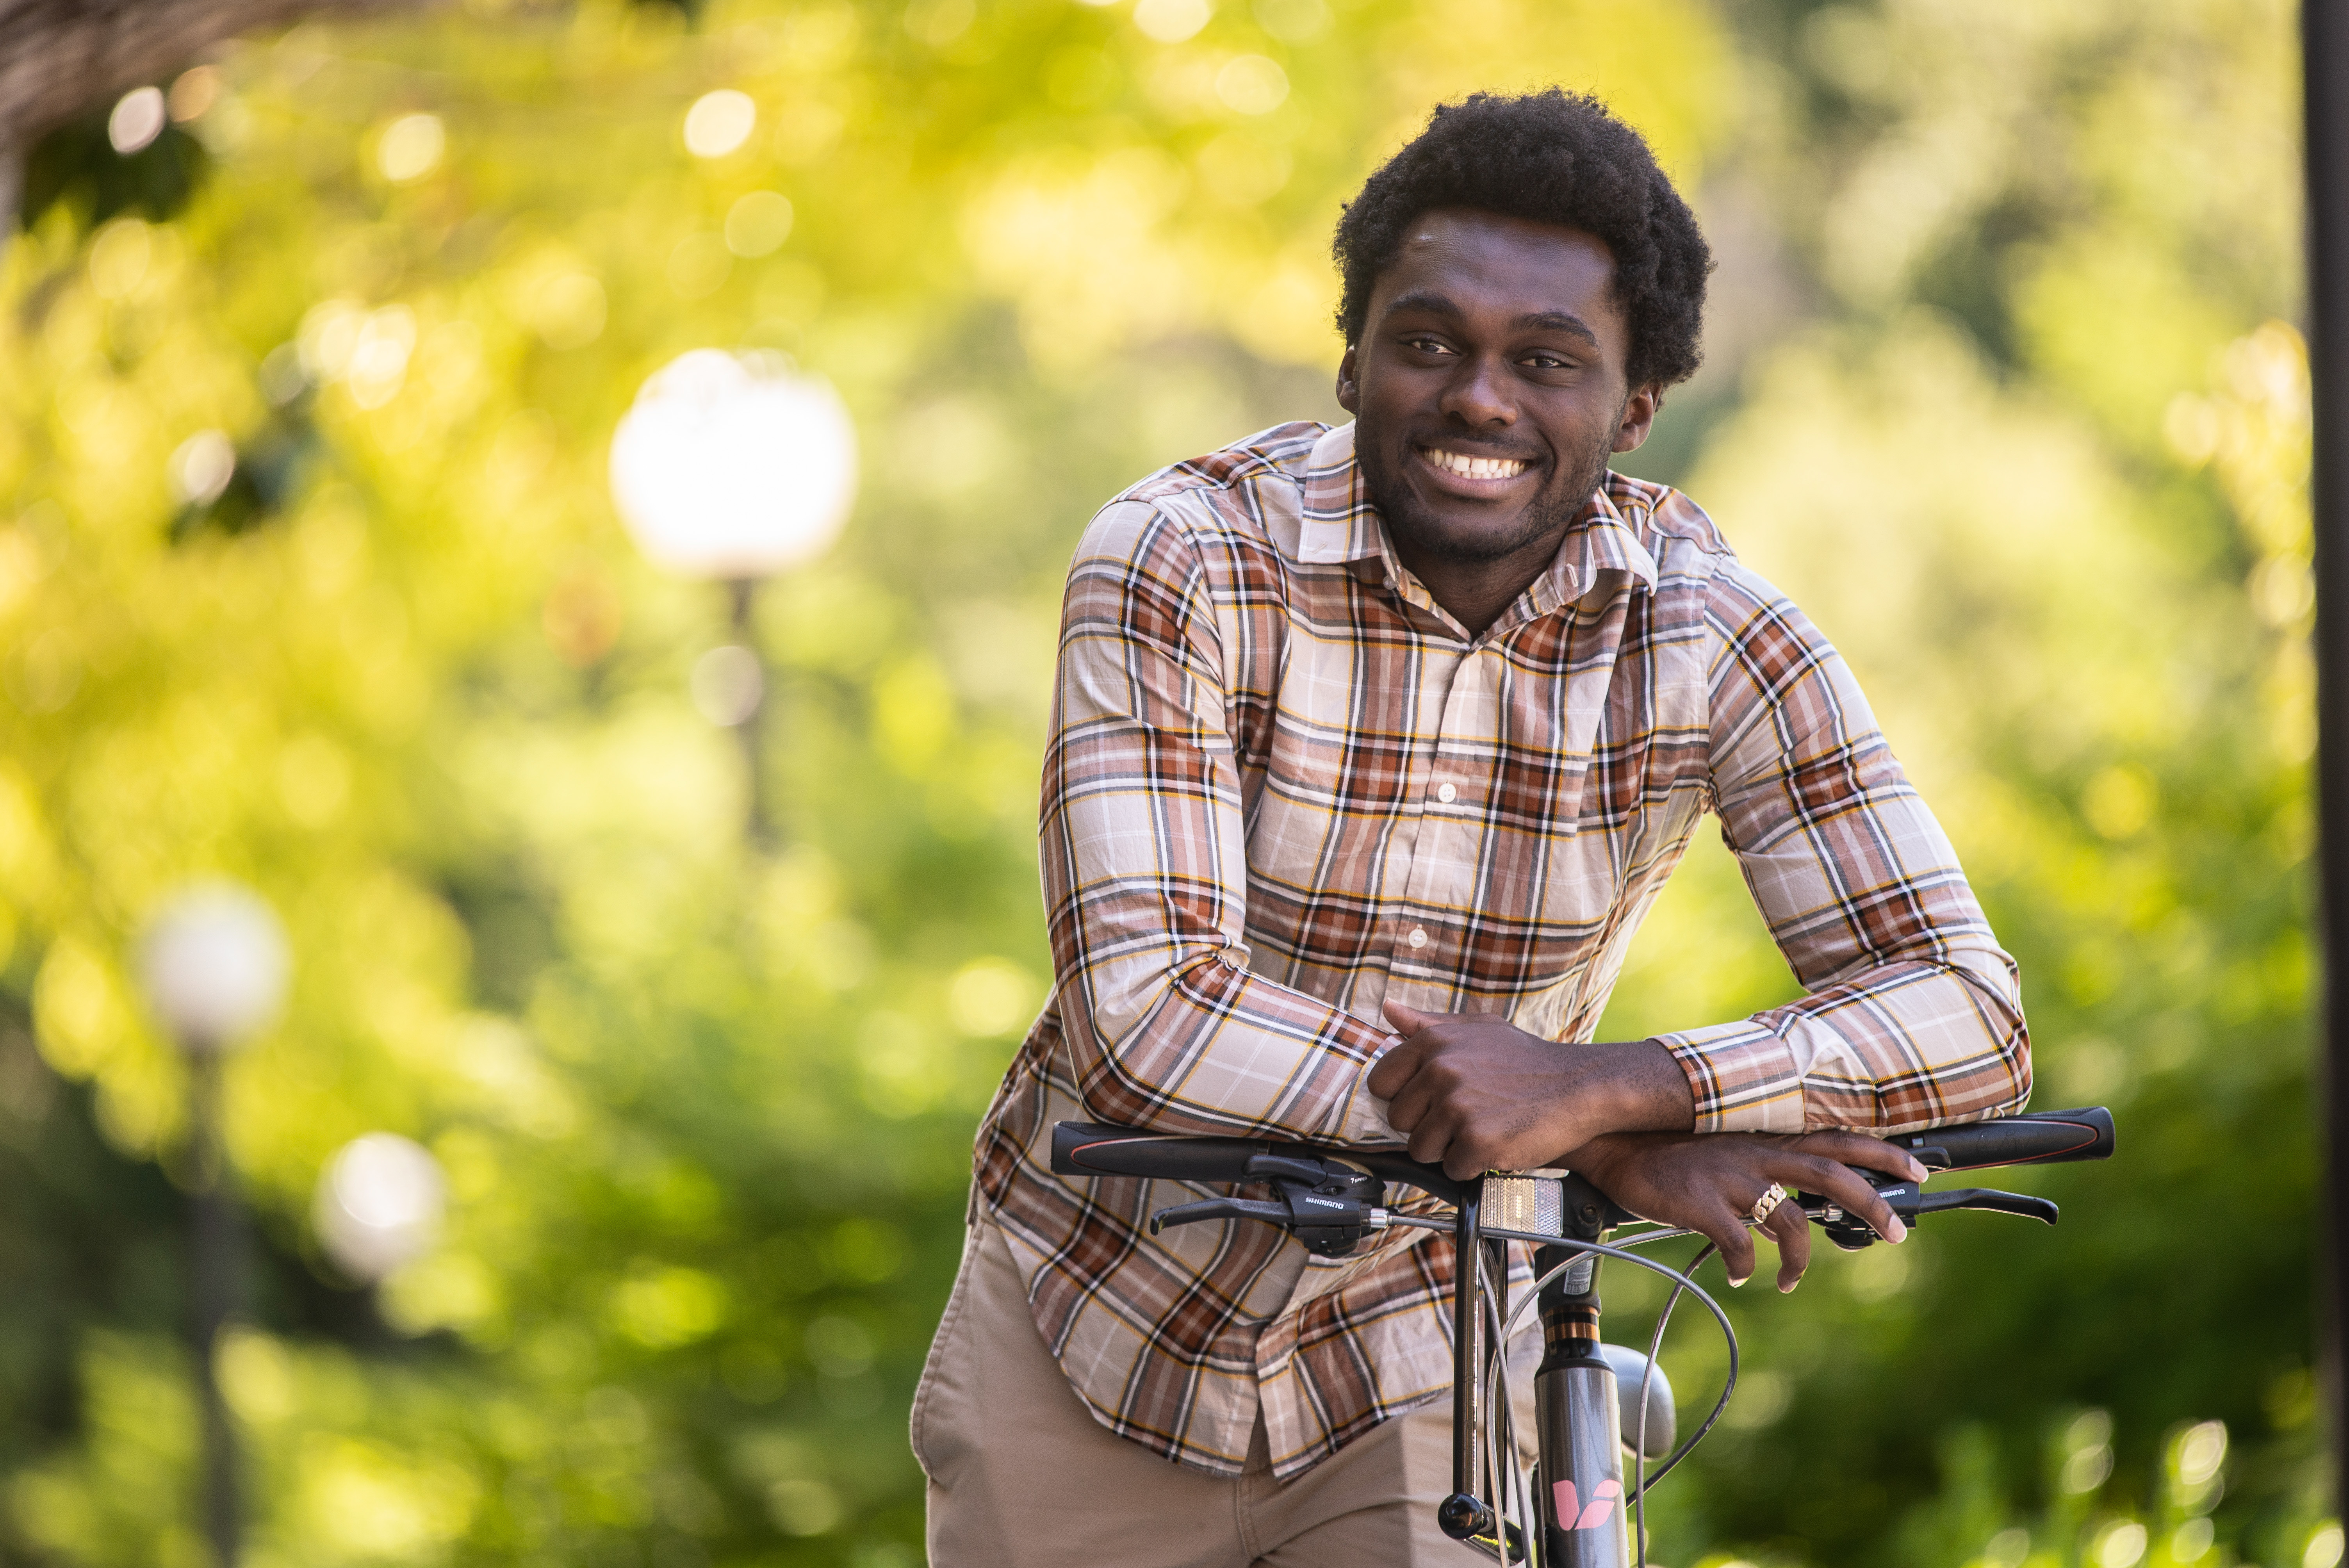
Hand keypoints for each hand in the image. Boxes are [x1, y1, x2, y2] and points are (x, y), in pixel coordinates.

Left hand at [1366, 1001, 1695, 1179]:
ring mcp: (1458, 1108)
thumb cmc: (1525, 1061)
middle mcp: (1441, 1072)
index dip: (1403, 1097)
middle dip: (1426, 1126)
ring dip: (1447, 1148)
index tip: (1427, 1101)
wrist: (1578, 1087)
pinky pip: (1451, 1169)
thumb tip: (1388, 1011)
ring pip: (1421, 1149)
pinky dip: (1471, 1166)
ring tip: (1480, 1130)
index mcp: (1434, 1042)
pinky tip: (1494, 1145)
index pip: (1381, 1083)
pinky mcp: (1478, 1142)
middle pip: (1399, 1121)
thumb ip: (1428, 1023)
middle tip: (1462, 1118)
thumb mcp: (1478, 1029)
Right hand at [1566, 1129, 1925, 1290]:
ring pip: (1791, 1221)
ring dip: (1800, 1261)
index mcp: (1766, 1138)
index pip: (1837, 1138)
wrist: (1613, 1142)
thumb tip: (1788, 1220)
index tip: (1917, 1169)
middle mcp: (1756, 1152)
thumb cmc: (1669, 1151)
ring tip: (1788, 1281)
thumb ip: (1762, 1178)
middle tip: (1898, 1234)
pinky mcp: (1702, 1202)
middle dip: (1873, 1204)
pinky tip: (1740, 1276)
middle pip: (1832, 1174)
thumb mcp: (1725, 1153)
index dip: (1881, 1153)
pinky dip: (1747, 1267)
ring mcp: (1731, 1176)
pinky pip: (1740, 1246)